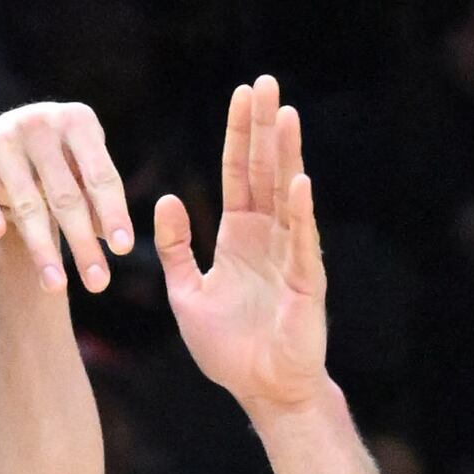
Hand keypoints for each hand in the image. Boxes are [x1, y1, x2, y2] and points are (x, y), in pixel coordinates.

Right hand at [0, 98, 128, 294]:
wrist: (12, 144)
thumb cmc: (62, 165)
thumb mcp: (85, 176)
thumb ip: (100, 204)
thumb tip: (117, 242)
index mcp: (78, 120)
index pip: (100, 176)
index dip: (114, 214)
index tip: (124, 251)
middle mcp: (40, 122)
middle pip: (66, 195)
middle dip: (83, 243)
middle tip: (98, 283)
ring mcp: (4, 139)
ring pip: (29, 204)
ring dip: (43, 249)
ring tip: (56, 286)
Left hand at [156, 76, 329, 420]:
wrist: (263, 391)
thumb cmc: (230, 349)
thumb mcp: (186, 292)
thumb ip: (174, 248)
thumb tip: (168, 201)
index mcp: (240, 237)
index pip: (238, 173)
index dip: (239, 134)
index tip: (241, 94)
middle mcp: (269, 237)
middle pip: (265, 171)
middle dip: (264, 127)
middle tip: (266, 82)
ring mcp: (291, 255)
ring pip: (287, 195)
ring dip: (286, 155)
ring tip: (286, 114)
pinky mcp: (306, 282)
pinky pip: (302, 241)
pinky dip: (301, 212)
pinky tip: (300, 181)